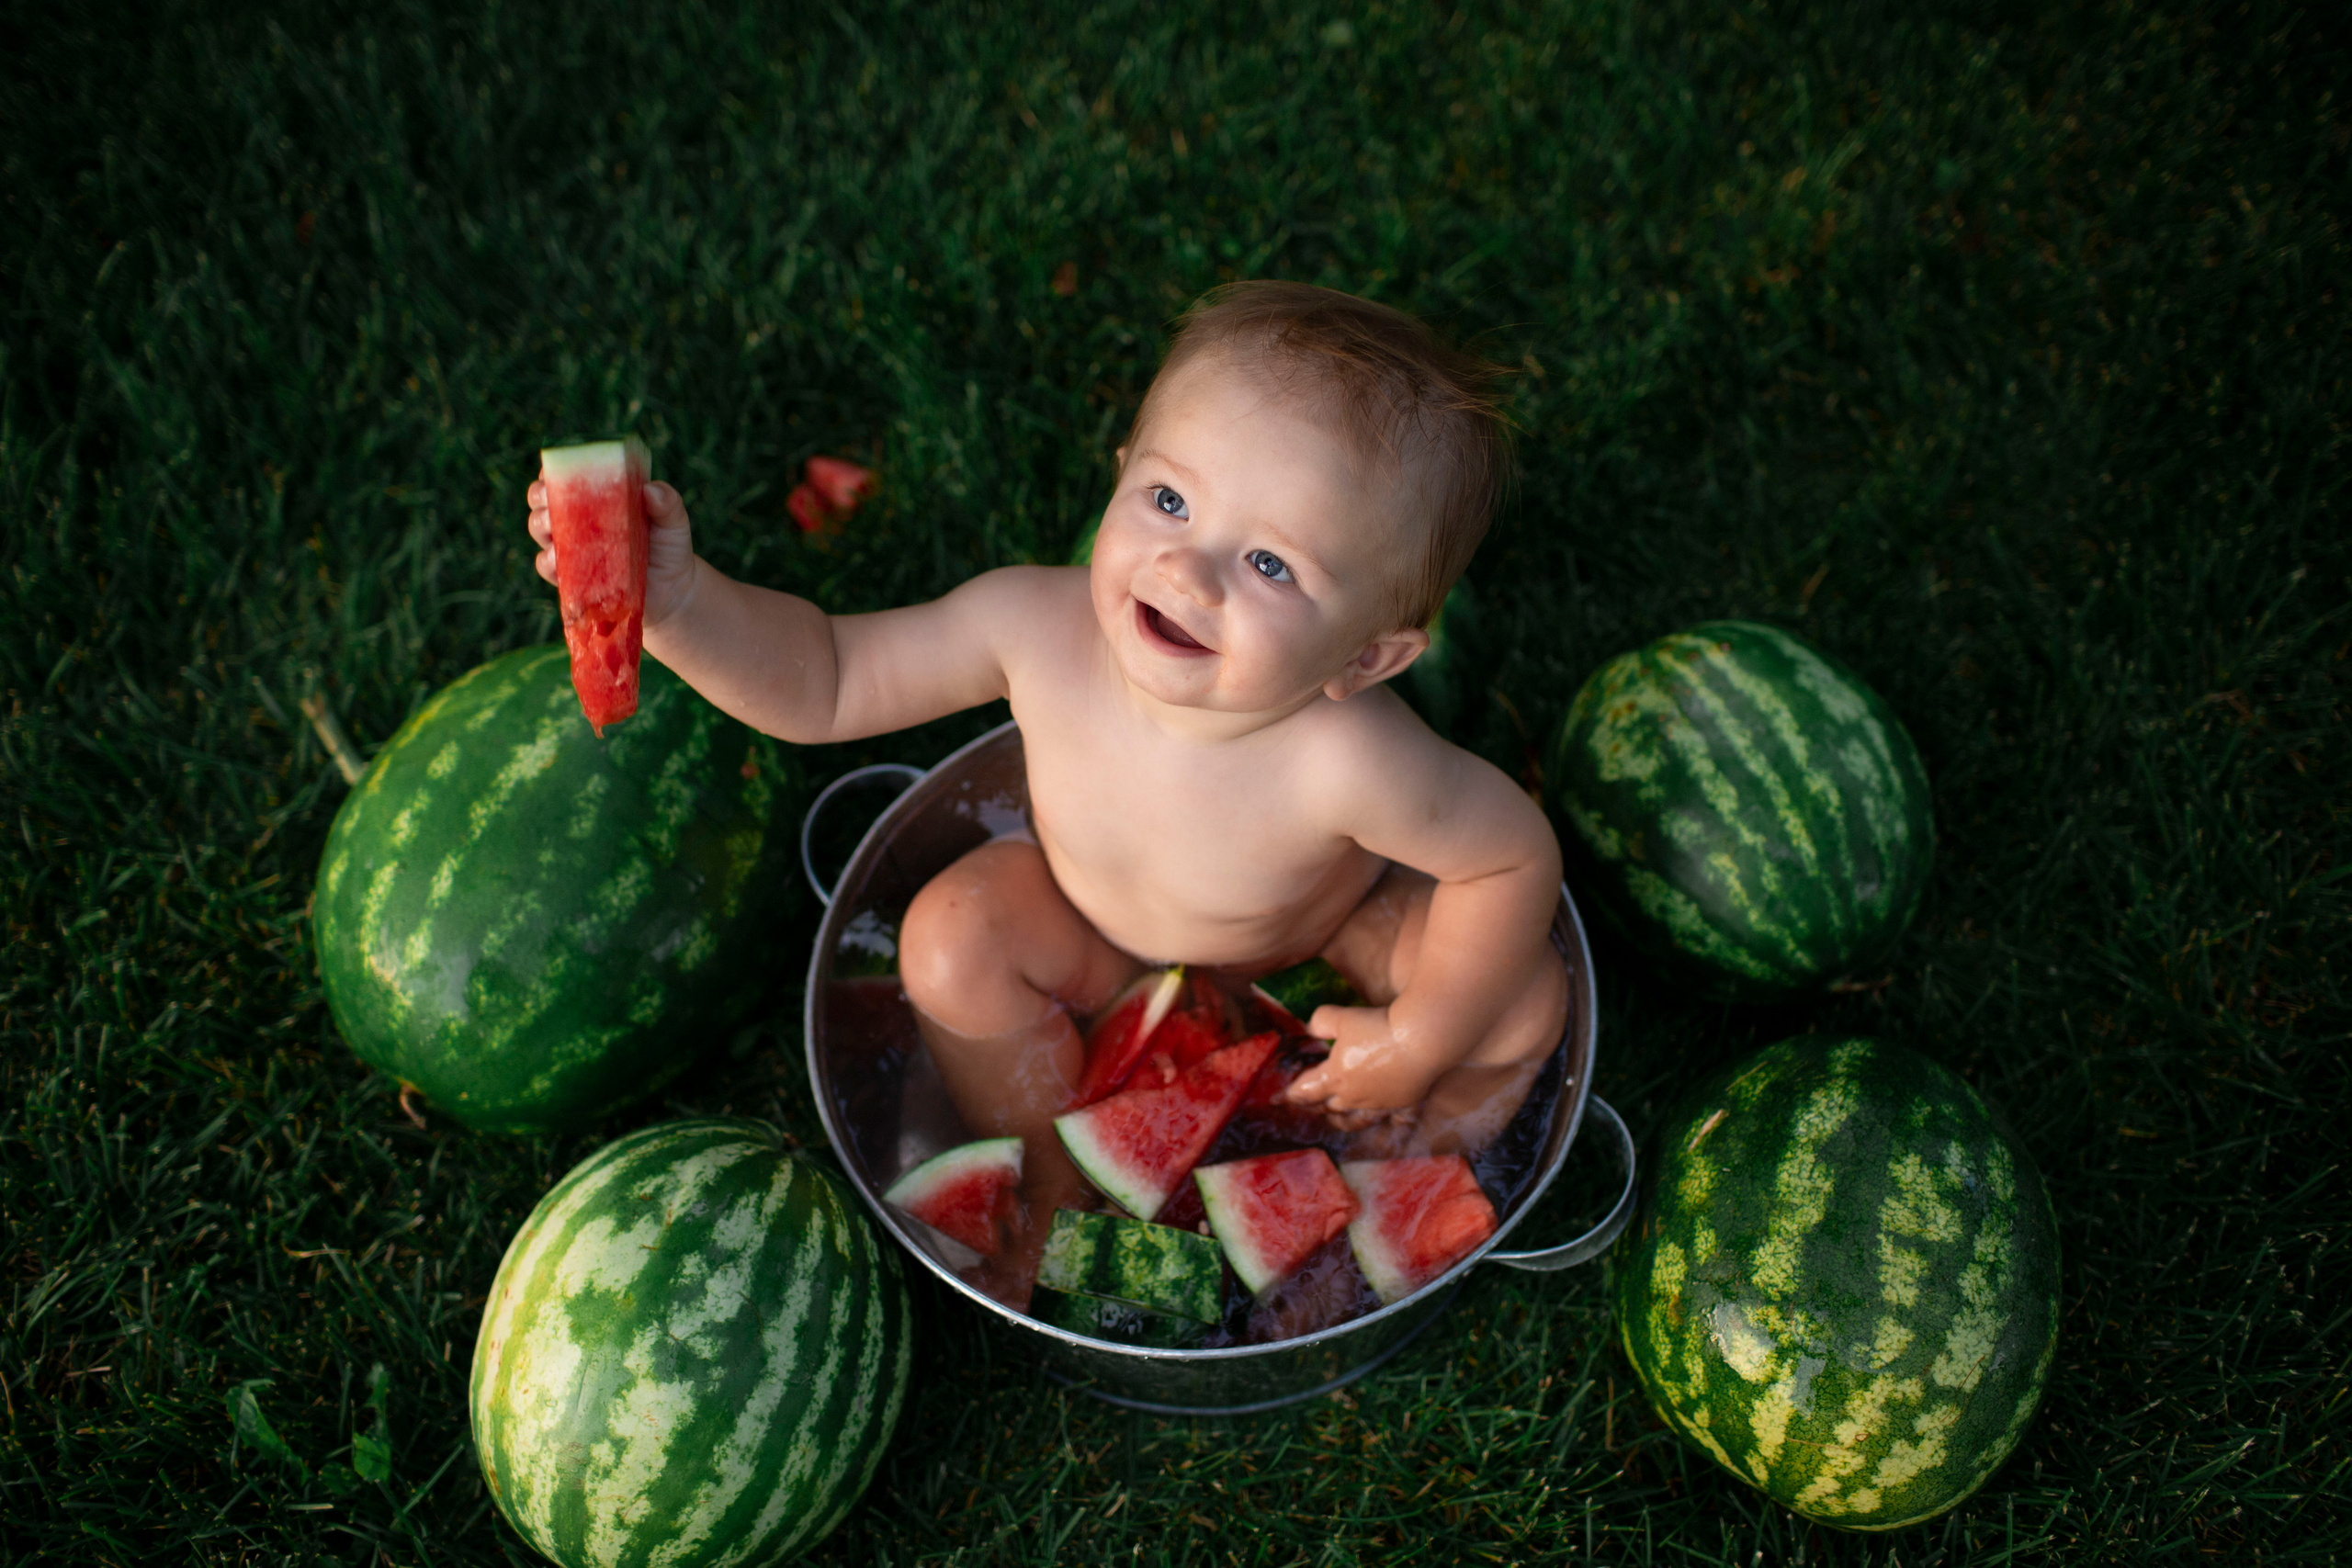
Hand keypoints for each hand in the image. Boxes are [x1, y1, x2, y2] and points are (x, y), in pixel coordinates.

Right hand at [526, 476, 700, 630]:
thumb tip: (650, 489)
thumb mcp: (673, 521)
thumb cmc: (669, 547)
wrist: (672, 590)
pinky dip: (547, 562)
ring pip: (540, 529)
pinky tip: (555, 558)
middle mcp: (577, 519)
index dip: (555, 469)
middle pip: (543, 500)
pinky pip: (548, 568)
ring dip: (539, 524)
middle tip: (548, 497)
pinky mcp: (571, 576)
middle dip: (539, 495)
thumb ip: (667, 503)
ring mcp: (572, 548)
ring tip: (550, 526)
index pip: (567, 477)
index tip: (554, 468)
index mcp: (597, 498)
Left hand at [1281, 1003, 1447, 1125]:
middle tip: (1305, 1105)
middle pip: (1328, 1105)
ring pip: (1356, 1118)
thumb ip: (1320, 1021)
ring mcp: (1380, 1103)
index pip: (1305, 1089)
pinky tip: (1389, 1129)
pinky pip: (1394, 1120)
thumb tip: (1310, 1028)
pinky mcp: (1404, 1103)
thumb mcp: (1341, 1017)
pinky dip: (1388, 1126)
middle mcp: (1354, 1096)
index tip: (1276, 1100)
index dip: (1289, 1095)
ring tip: (1335, 1121)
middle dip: (1314, 1105)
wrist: (1422, 1040)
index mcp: (1335, 1077)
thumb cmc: (1377, 1028)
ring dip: (1342, 1120)